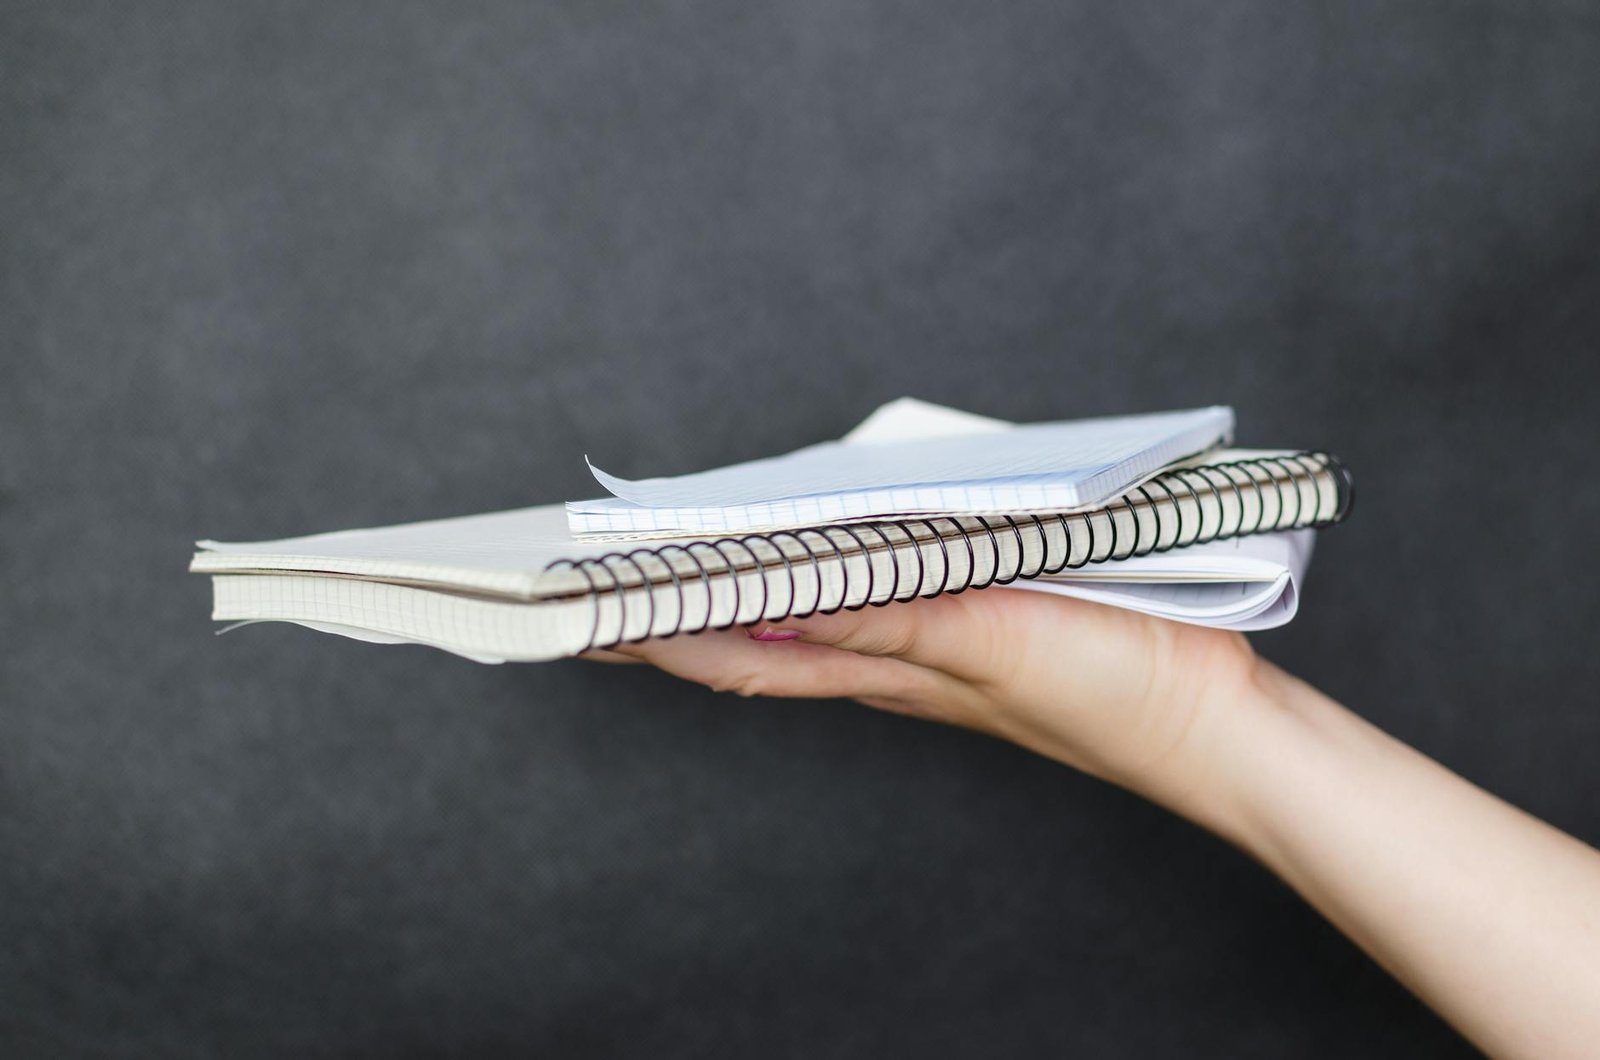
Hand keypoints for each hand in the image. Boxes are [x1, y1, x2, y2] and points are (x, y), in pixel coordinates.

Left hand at [592, 588, 1261, 807]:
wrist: (1210, 721)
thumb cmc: (1113, 691)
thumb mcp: (994, 645)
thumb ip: (890, 619)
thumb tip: (778, 608)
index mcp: (886, 672)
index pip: (740, 659)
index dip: (653, 642)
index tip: (575, 622)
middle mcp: (892, 664)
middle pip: (752, 645)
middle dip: (664, 624)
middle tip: (586, 594)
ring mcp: (930, 648)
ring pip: (803, 625)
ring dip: (730, 603)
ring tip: (667, 574)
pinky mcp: (974, 625)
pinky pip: (870, 600)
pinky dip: (815, 584)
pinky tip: (806, 563)